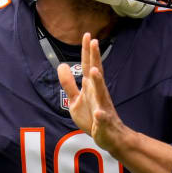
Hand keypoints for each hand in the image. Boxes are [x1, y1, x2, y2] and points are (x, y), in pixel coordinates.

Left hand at [58, 33, 128, 154]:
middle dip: (95, 58)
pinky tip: (99, 114)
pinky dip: (101, 116)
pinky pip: (102, 119)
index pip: (88, 66)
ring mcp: (102, 107)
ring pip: (101, 93)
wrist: (110, 137)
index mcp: (91, 87)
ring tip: (94, 71)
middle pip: (96, 73)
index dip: (87, 51)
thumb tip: (61, 65)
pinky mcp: (103, 123)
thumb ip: (68, 83)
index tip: (87, 35)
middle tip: (94, 41)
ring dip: (98, 82)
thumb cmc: (92, 116)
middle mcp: (98, 93)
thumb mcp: (75, 99)